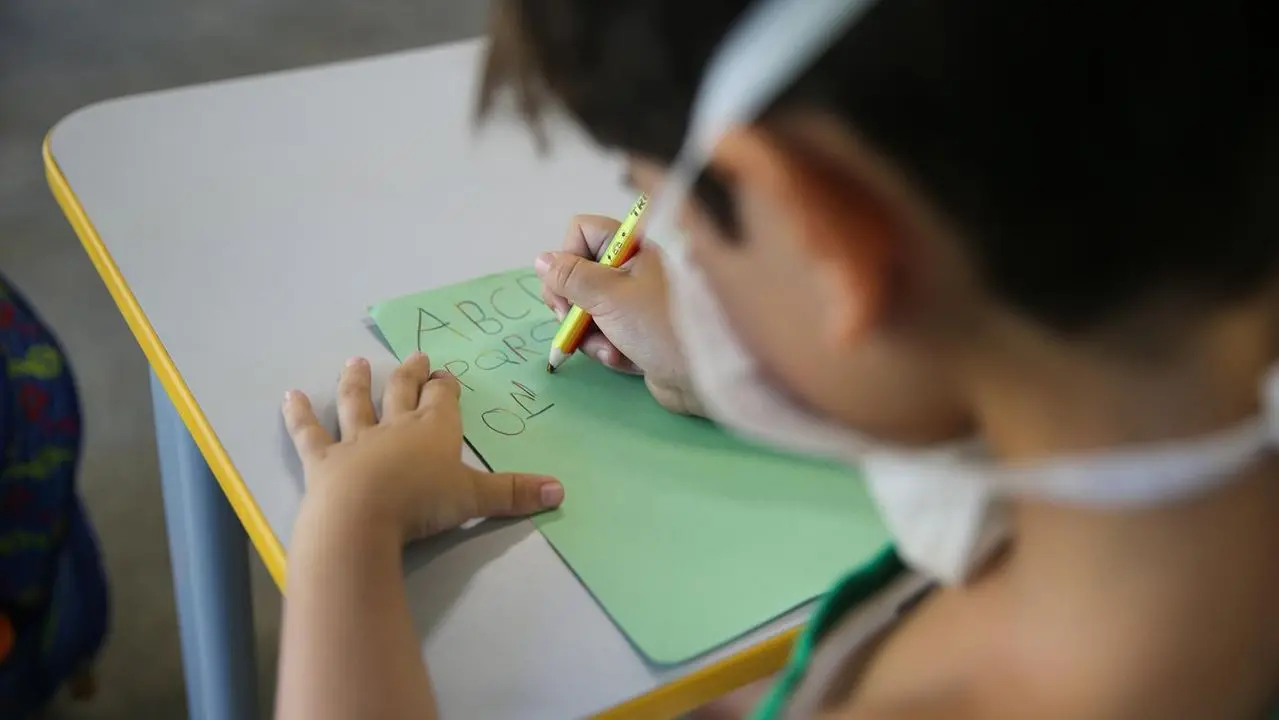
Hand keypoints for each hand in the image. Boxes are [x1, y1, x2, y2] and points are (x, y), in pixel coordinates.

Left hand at [283, 353, 563, 542]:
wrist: (362, 518)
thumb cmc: (423, 504)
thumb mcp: (475, 499)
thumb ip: (514, 494)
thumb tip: (561, 490)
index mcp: (435, 430)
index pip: (443, 401)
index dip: (445, 387)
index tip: (445, 374)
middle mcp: (395, 427)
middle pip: (403, 393)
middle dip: (411, 376)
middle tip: (414, 357)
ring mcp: (356, 441)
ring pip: (357, 404)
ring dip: (357, 383)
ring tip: (355, 362)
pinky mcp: (322, 460)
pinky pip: (309, 433)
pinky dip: (299, 415)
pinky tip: (290, 396)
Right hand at [535, 214, 701, 414]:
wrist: (706, 377)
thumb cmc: (661, 327)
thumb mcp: (609, 297)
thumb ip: (570, 277)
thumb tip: (541, 260)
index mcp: (633, 246)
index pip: (582, 231)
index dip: (567, 258)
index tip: (566, 288)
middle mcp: (633, 268)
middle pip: (578, 274)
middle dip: (572, 305)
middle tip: (573, 323)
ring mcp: (635, 302)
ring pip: (587, 310)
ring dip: (590, 334)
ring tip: (610, 350)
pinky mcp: (638, 333)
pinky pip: (604, 335)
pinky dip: (608, 349)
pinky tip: (624, 360)